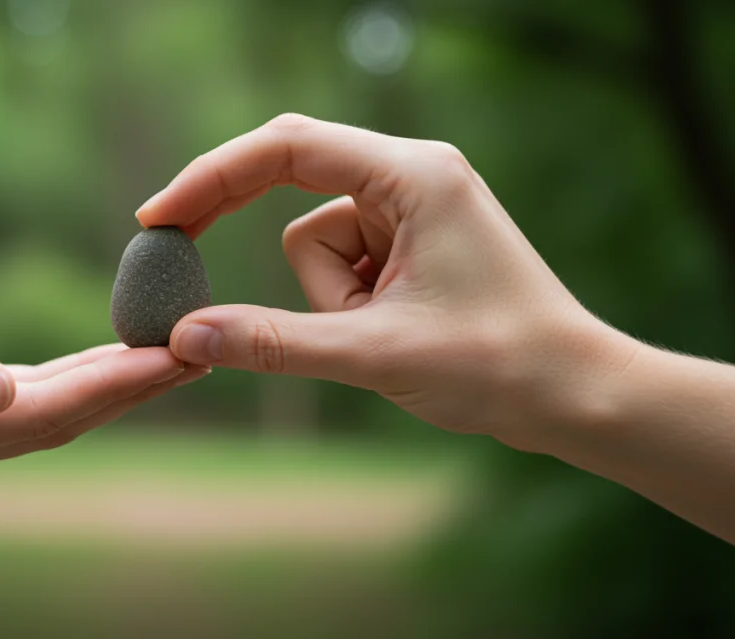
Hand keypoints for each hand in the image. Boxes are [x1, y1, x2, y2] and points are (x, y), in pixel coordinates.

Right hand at [0, 306, 201, 490]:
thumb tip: (1, 385)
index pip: (50, 413)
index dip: (119, 386)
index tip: (181, 356)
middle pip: (62, 414)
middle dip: (133, 385)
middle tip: (202, 351)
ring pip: (42, 406)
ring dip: (103, 382)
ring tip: (161, 355)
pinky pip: (7, 394)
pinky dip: (55, 376)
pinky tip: (79, 362)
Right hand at [137, 114, 637, 445]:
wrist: (575, 394)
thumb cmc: (499, 365)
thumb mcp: (374, 355)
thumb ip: (272, 343)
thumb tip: (184, 334)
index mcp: (412, 175)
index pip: (288, 148)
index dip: (213, 177)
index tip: (159, 218)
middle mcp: (411, 176)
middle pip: (295, 194)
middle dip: (273, 249)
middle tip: (198, 263)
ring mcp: (411, 210)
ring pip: (316, 246)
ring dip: (331, 303)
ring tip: (387, 340)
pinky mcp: (409, 244)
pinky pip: (341, 268)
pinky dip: (346, 309)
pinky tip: (394, 336)